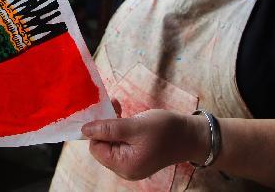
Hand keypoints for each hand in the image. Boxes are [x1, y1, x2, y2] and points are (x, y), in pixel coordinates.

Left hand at [81, 109, 208, 180]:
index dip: (98, 130)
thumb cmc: (166, 130)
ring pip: (111, 142)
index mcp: (124, 165)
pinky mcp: (136, 156)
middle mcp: (125, 169)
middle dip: (106, 126)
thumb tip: (84, 130)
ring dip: (113, 125)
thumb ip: (109, 128)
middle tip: (114, 106)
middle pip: (102, 146)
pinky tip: (127, 117)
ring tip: (121, 109)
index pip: (95, 147)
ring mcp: (131, 164)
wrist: (191, 136)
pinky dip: (121, 129)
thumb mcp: (135, 126)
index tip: (107, 112)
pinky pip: (121, 143)